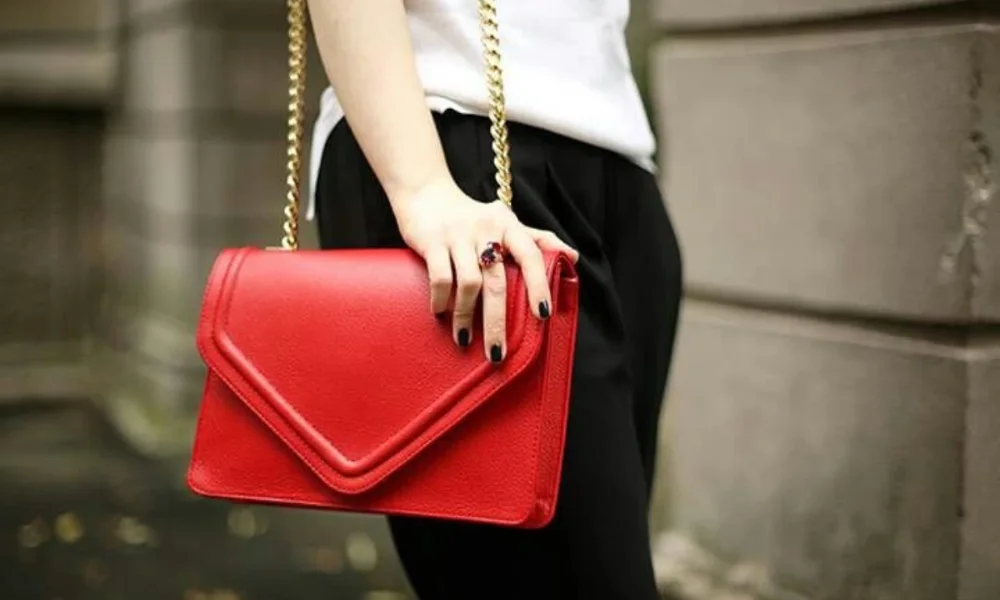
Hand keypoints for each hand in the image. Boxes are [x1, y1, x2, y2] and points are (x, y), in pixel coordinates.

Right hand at [393, 178, 578, 361]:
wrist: (426, 193)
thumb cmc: (472, 215)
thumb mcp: (507, 221)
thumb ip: (538, 239)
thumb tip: (573, 258)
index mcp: (509, 225)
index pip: (531, 255)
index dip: (539, 284)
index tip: (543, 315)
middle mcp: (486, 229)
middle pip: (497, 282)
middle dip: (497, 322)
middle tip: (497, 354)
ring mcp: (458, 235)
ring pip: (469, 284)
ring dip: (466, 316)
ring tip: (464, 339)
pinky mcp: (432, 241)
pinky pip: (440, 278)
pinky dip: (442, 300)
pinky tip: (441, 314)